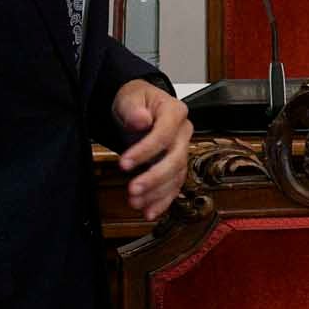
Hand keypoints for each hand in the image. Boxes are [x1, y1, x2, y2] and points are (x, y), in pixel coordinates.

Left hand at [113, 80, 191, 221]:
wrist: (138, 107)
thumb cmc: (135, 100)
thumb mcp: (130, 97)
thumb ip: (134, 108)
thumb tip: (141, 119)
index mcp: (175, 111)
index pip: (164, 135)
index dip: (145, 151)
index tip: (124, 163)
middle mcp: (183, 132)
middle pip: (175, 160)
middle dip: (154, 178)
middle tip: (133, 189)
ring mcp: (181, 150)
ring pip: (176, 177)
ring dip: (156, 194)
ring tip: (136, 203)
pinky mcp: (175, 166)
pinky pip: (174, 186)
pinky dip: (162, 201)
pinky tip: (150, 211)